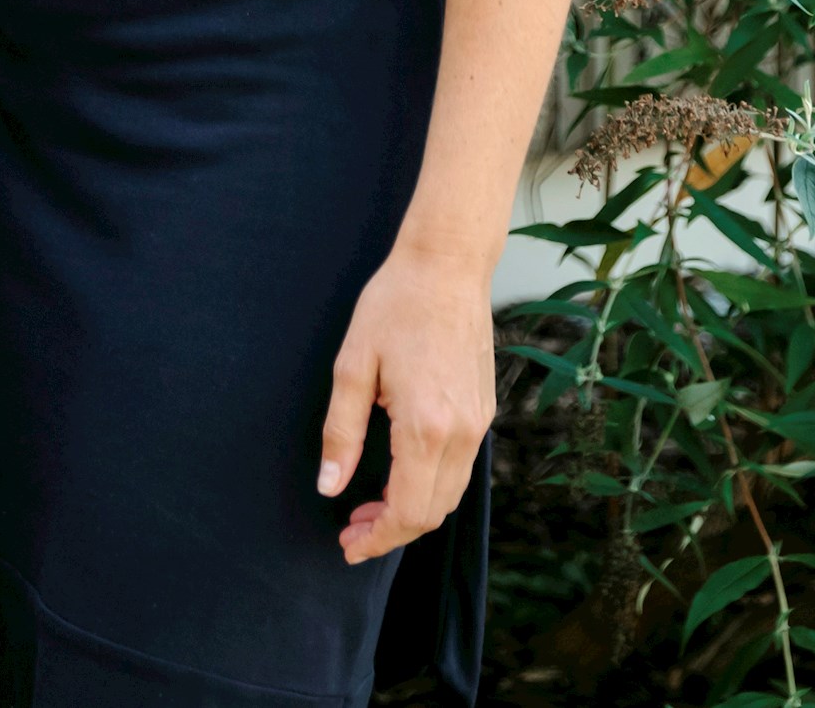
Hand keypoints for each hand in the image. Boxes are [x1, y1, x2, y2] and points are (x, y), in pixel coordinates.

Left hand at [318, 240, 495, 563]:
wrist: (446, 268)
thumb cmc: (393, 307)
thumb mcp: (352, 366)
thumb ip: (342, 432)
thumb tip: (330, 487)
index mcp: (427, 426)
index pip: (409, 511)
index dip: (378, 538)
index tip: (348, 546)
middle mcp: (462, 433)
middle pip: (433, 513)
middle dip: (391, 532)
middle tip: (350, 532)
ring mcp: (479, 424)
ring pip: (450, 495)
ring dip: (411, 512)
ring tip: (367, 510)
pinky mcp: (484, 412)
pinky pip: (460, 469)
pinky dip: (430, 487)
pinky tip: (398, 478)